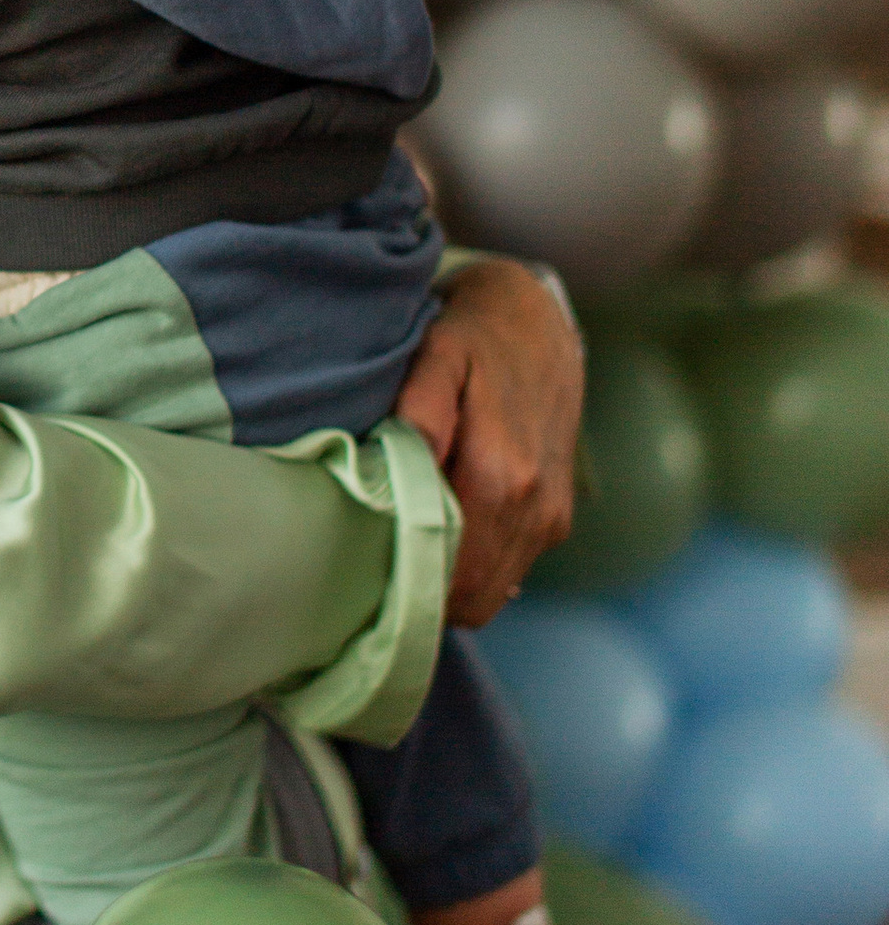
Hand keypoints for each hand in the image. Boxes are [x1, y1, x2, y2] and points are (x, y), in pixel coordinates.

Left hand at [394, 260, 583, 626]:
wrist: (538, 324)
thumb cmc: (474, 339)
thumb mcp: (439, 356)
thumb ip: (423, 410)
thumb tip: (405, 462)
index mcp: (502, 478)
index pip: (451, 577)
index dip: (406, 586)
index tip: (366, 577)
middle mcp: (535, 509)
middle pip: (472, 599)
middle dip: (425, 593)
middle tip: (375, 569)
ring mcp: (551, 519)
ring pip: (493, 594)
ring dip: (452, 584)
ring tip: (404, 548)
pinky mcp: (557, 518)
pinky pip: (511, 571)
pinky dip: (477, 568)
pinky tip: (443, 532)